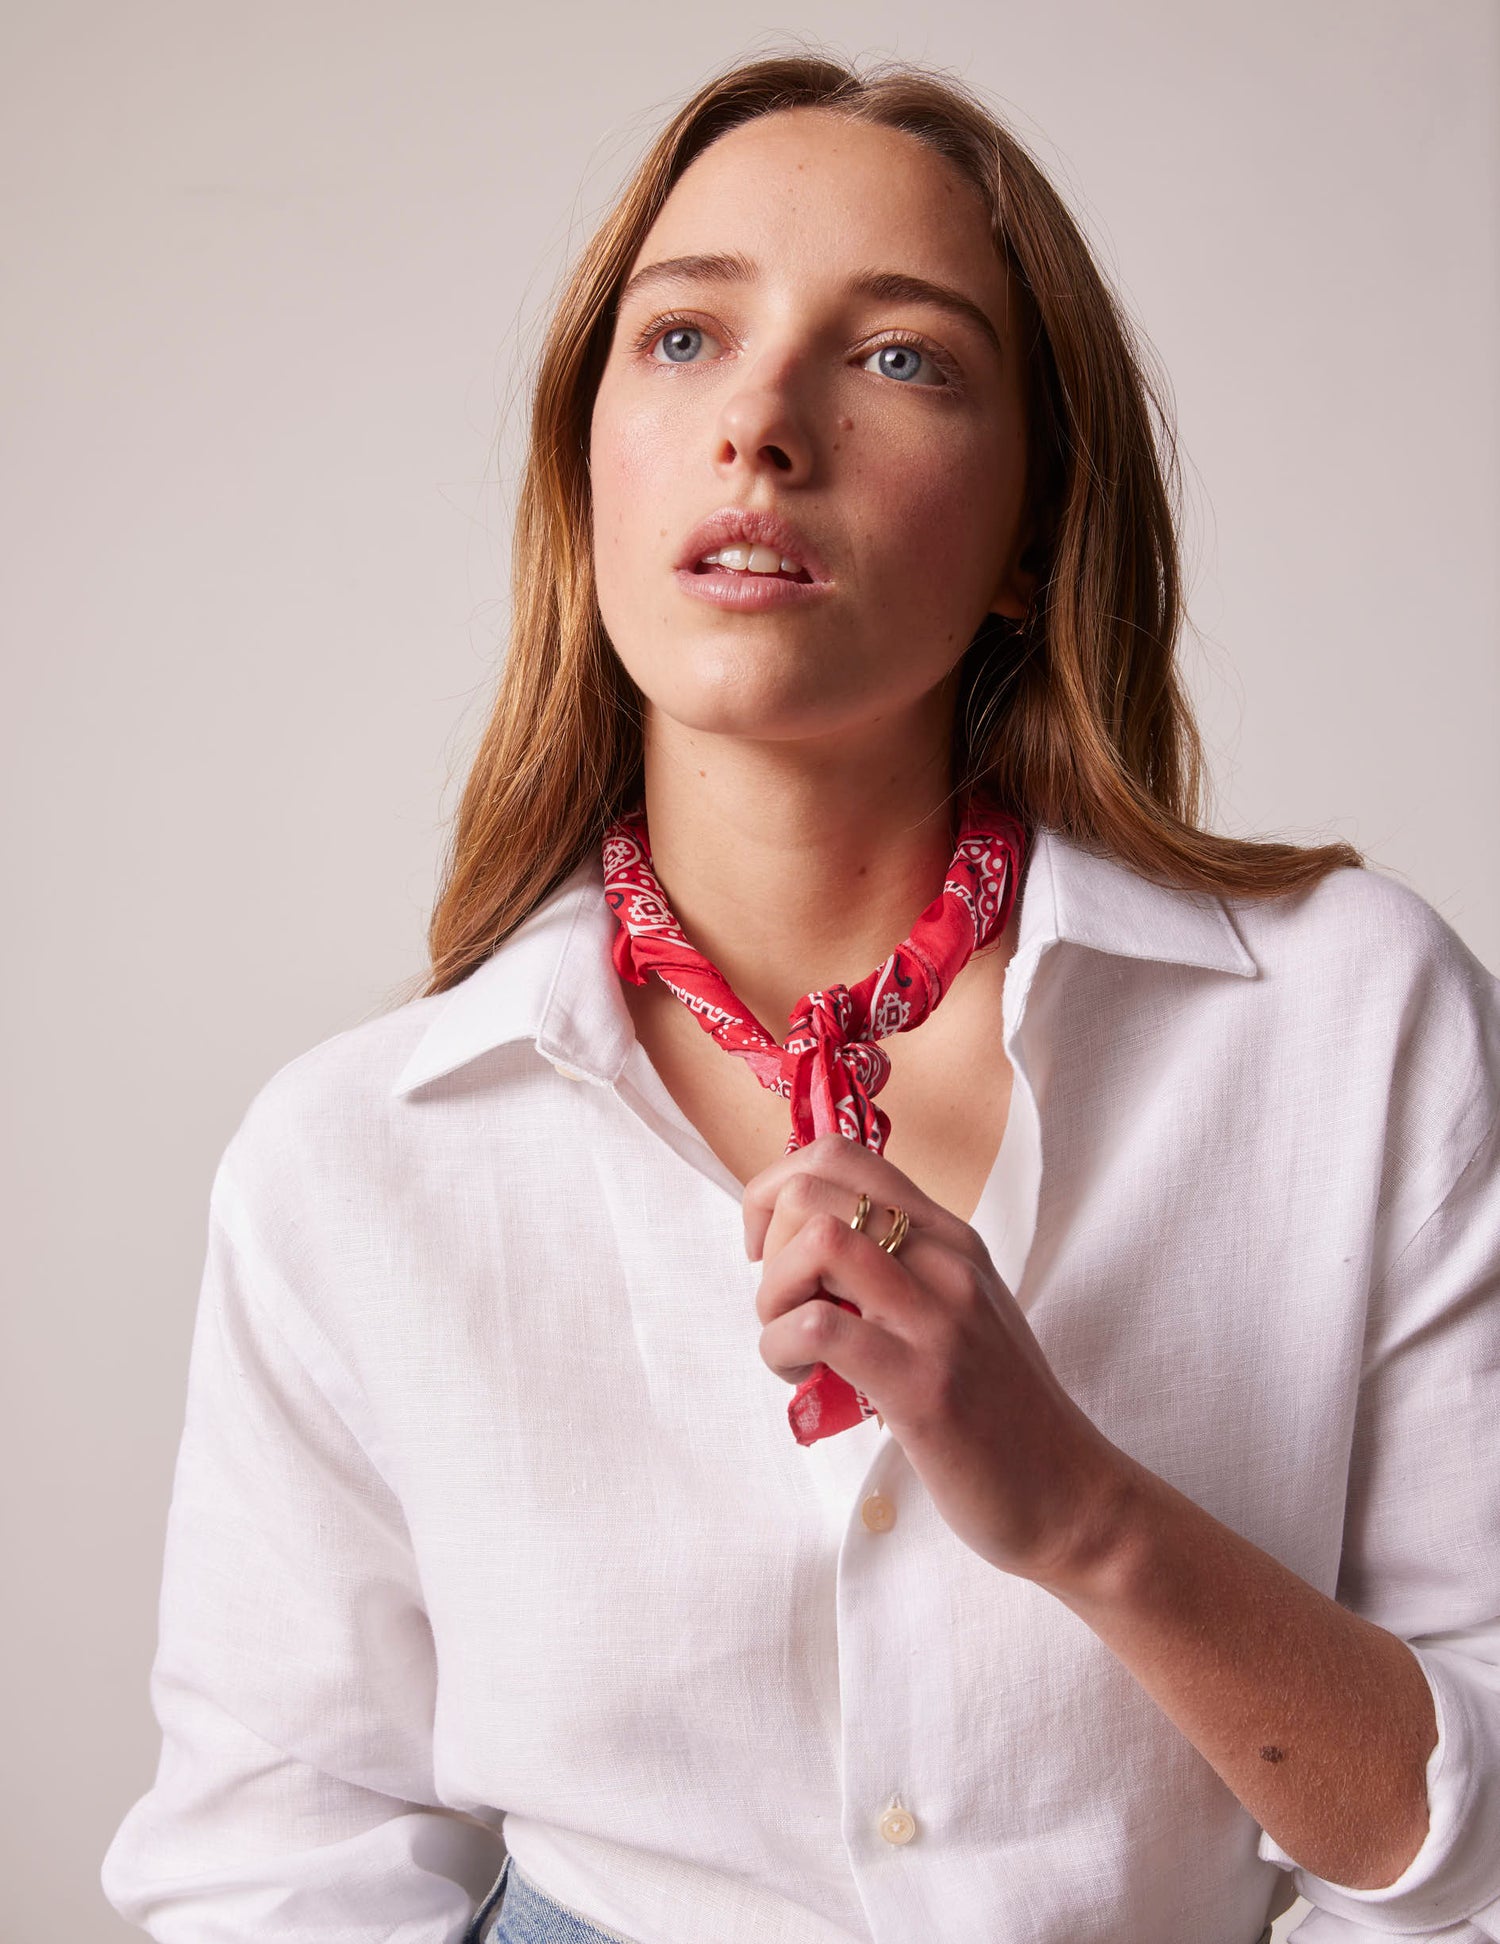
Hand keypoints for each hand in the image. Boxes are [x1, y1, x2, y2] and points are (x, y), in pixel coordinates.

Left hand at [742, 1131, 1128, 1587]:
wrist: (1070, 1495)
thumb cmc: (1000, 1412)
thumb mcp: (958, 1315)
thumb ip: (899, 1275)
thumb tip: (808, 1258)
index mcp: (952, 1239)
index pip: (846, 1156)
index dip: (780, 1191)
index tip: (774, 1251)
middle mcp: (948, 1262)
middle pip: (816, 1188)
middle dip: (768, 1243)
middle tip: (782, 1305)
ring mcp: (938, 1320)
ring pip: (818, 1241)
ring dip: (772, 1294)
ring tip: (789, 1344)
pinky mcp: (922, 1385)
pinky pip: (818, 1328)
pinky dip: (780, 1348)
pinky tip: (800, 1378)